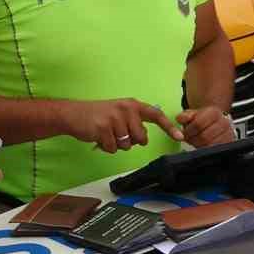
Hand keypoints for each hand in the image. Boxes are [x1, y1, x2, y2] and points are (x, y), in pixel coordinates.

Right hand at [65, 99, 183, 152]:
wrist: (73, 114)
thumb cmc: (98, 116)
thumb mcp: (119, 113)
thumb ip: (133, 122)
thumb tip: (144, 138)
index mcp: (132, 104)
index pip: (155, 114)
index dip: (168, 127)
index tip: (180, 136)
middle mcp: (126, 109)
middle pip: (141, 138)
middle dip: (130, 141)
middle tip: (116, 133)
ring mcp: (115, 118)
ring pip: (127, 145)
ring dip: (116, 145)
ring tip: (106, 133)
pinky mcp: (104, 128)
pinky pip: (113, 148)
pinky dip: (106, 147)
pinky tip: (99, 137)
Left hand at [175, 107, 234, 147]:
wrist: (215, 122)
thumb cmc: (203, 119)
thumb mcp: (192, 114)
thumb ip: (184, 116)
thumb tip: (179, 119)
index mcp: (214, 112)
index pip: (198, 124)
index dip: (188, 131)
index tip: (185, 134)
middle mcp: (224, 122)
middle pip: (204, 137)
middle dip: (193, 140)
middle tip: (189, 139)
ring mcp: (228, 134)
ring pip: (210, 145)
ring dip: (199, 146)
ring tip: (196, 142)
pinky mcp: (230, 144)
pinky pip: (215, 151)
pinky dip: (207, 150)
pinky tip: (203, 145)